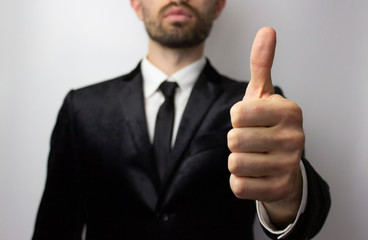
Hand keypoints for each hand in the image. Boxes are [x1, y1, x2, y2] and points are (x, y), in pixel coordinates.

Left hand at [227, 27, 303, 227]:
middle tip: (251, 140)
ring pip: (234, 163)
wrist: (284, 166)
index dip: (237, 117)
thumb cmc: (268, 126)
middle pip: (234, 139)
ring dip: (237, 161)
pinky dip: (240, 181)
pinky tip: (255, 174)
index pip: (238, 113)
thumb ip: (262, 64)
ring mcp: (289, 166)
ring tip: (254, 157)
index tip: (250, 120)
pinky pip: (238, 186)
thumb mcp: (264, 95)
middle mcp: (295, 138)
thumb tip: (266, 31)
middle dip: (235, 139)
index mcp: (289, 111)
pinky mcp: (279, 189)